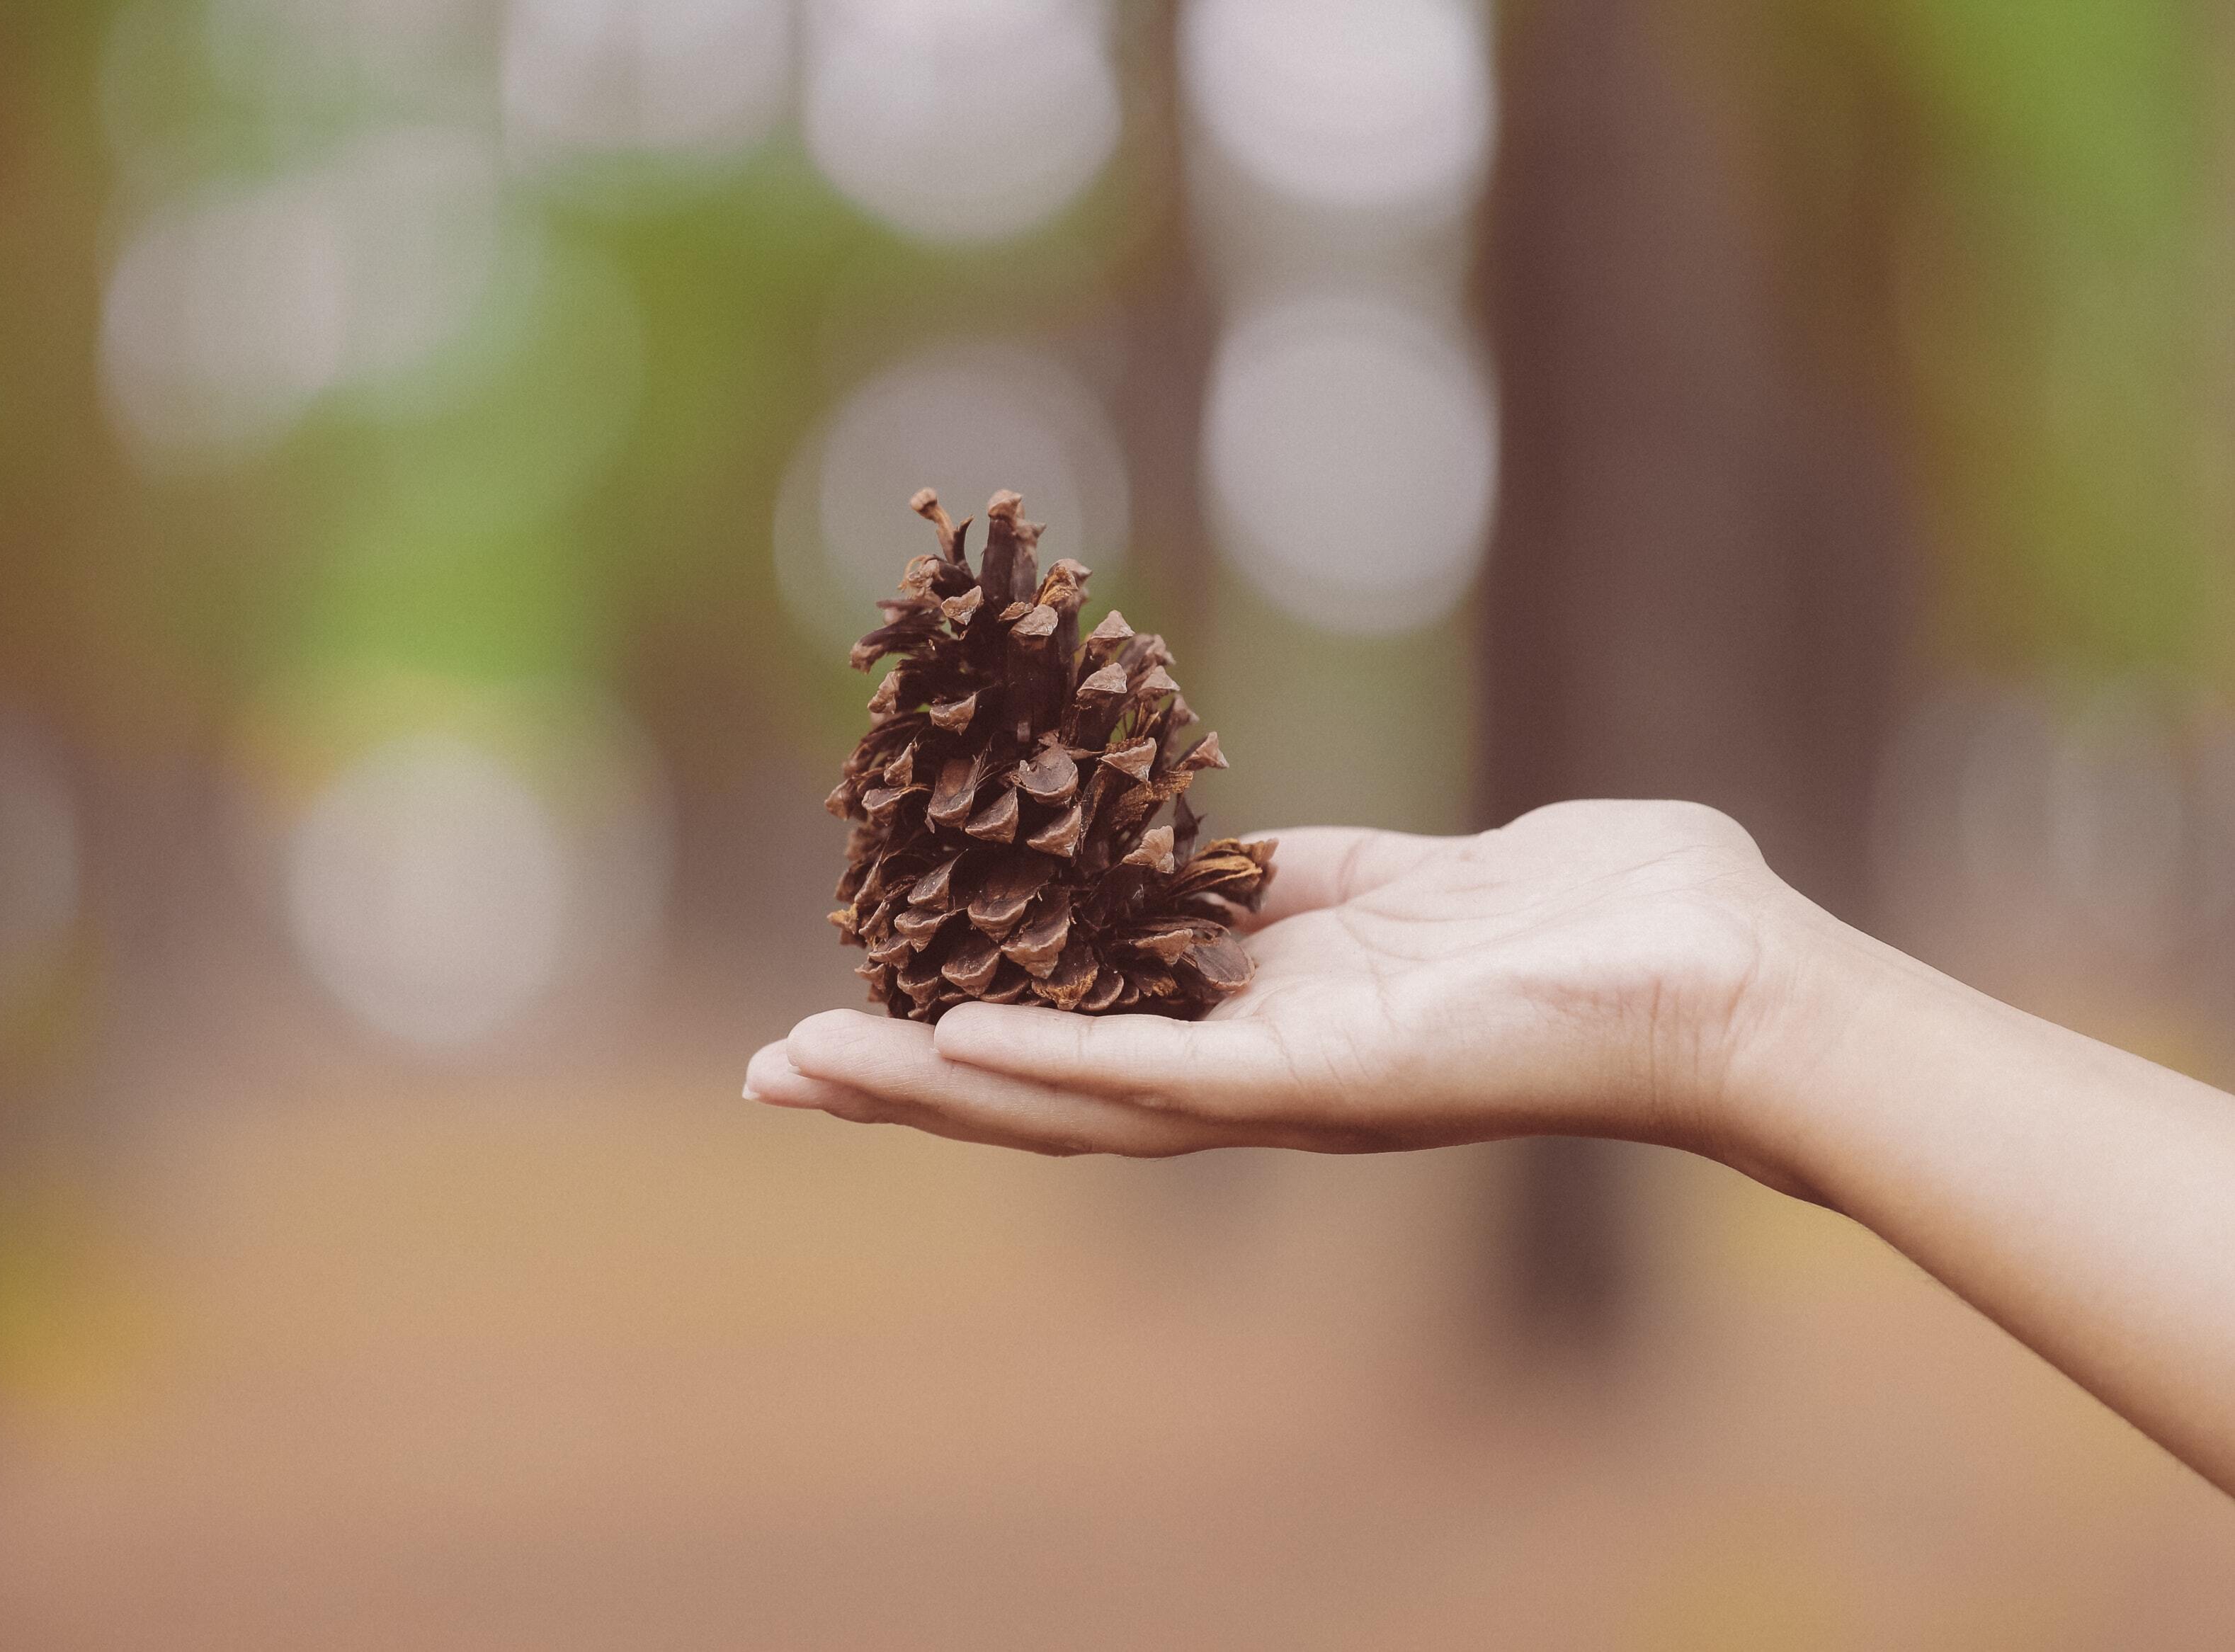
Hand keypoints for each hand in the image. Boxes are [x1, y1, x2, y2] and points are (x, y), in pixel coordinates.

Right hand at [747, 800, 1815, 1183]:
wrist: (1729, 975)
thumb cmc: (1610, 917)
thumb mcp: (1415, 877)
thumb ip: (1305, 882)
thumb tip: (1210, 860)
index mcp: (1278, 1015)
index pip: (1089, 1024)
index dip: (973, 1015)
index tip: (868, 991)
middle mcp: (1262, 1070)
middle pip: (1052, 1086)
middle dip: (911, 1080)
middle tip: (779, 1068)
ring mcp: (1288, 1085)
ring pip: (1076, 1103)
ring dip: (937, 1089)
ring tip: (812, 1068)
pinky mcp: (1326, 1082)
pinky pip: (1163, 1082)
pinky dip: (1052, 1065)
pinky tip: (952, 1047)